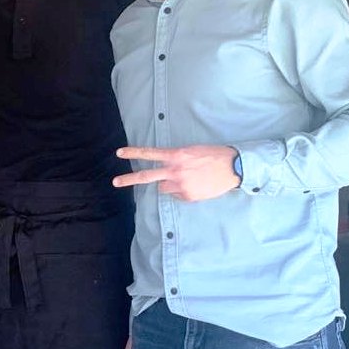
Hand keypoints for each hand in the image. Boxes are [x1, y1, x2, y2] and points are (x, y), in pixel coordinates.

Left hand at [113, 144, 239, 201]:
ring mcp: (181, 185)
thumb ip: (175, 159)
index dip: (134, 153)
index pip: (150, 154)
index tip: (119, 153)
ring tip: (187, 178)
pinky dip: (182, 191)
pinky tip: (195, 185)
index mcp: (176, 156)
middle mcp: (175, 171)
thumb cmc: (213, 156)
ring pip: (163, 187)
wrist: (233, 168)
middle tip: (114, 182)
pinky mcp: (188, 196)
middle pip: (147, 176)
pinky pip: (177, 195)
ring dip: (169, 184)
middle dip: (129, 179)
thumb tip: (165, 172)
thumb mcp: (192, 151)